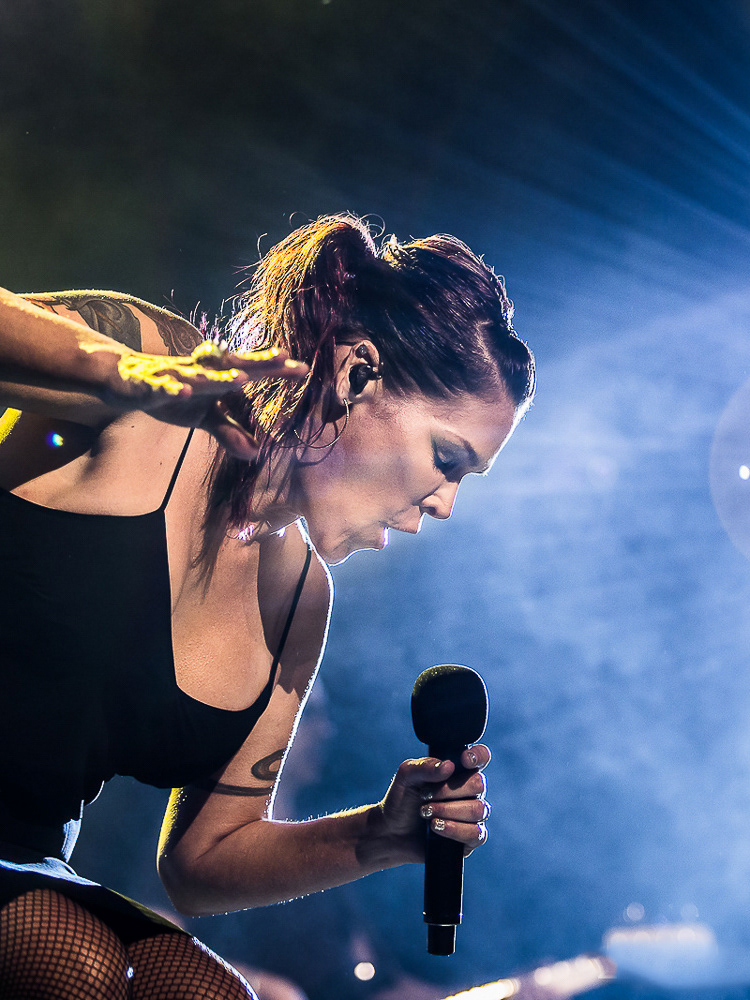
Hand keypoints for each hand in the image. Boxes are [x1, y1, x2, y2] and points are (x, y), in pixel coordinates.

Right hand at [98, 341, 307, 458]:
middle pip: (231, 366)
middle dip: (257, 363)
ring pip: (199, 377)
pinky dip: (171, 390)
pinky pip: (161, 387)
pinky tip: (184, 394)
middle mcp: (199, 371)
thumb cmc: (172, 392)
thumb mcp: (203, 416)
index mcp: (215, 377)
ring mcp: (174, 375)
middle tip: (283, 358)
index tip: (303, 368)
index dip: (274, 369)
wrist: (123, 378)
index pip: (249, 371)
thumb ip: (230, 431)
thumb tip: (256, 453)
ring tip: (242, 378)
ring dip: (219, 378)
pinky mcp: (148, 384)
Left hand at [377, 744, 490, 862]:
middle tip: (425, 796)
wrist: (391, 834)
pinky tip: (436, 827)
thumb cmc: (402, 801)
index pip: (481, 757)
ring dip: (448, 810)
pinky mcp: (470, 839)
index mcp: (457, 771)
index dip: (478, 756)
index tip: (463, 760)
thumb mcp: (406, 777)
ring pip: (478, 809)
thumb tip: (448, 766)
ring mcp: (472, 816)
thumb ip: (425, 767)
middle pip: (478, 784)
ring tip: (426, 813)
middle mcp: (469, 792)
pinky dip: (454, 829)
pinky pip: (476, 833)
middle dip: (448, 791)